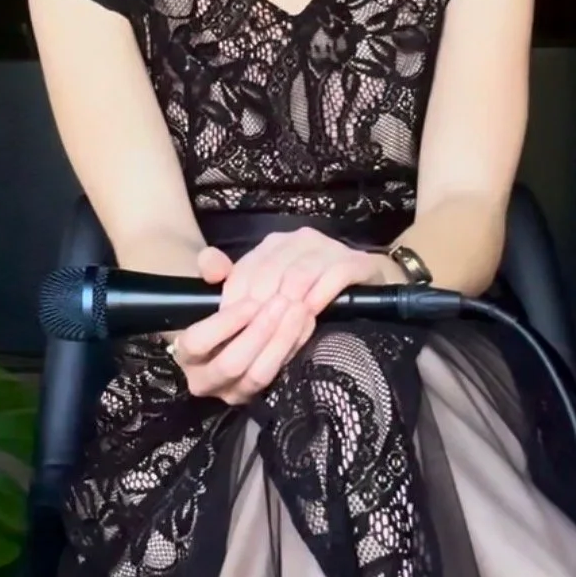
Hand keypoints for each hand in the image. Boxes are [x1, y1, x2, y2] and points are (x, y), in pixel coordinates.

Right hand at [169, 244, 316, 404]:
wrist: (230, 332)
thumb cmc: (218, 307)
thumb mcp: (213, 286)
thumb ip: (211, 269)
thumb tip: (212, 261)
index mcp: (185, 354)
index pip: (197, 343)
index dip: (224, 323)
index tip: (251, 302)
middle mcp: (205, 381)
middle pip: (231, 364)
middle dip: (259, 332)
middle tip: (281, 302)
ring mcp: (233, 392)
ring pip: (258, 374)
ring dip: (281, 340)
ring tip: (298, 308)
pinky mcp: (259, 394)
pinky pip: (280, 373)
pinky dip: (294, 346)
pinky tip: (306, 320)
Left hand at [203, 227, 393, 320]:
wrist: (368, 287)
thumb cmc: (313, 294)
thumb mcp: (271, 290)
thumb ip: (237, 279)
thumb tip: (206, 262)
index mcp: (274, 245)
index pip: (245, 271)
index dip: (235, 301)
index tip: (230, 330)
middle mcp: (299, 240)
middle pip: (271, 273)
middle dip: (261, 307)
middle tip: (254, 336)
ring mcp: (329, 248)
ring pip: (300, 274)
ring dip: (288, 303)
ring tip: (279, 328)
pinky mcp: (356, 261)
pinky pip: (334, 276)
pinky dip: (320, 296)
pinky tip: (311, 314)